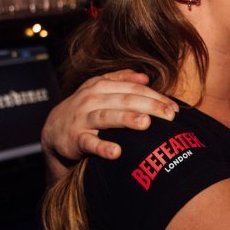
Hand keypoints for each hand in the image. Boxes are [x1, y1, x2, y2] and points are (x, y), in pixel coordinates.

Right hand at [42, 70, 177, 171]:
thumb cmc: (84, 110)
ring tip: (146, 124)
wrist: (53, 130)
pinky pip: (90, 143)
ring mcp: (83, 119)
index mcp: (101, 86)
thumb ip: (121, 80)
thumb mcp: (98, 90)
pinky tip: (116, 152)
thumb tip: (145, 77)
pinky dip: (102, 147)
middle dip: (150, 107)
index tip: (175, 109)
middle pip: (125, 100)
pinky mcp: (75, 139)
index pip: (134, 89)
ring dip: (127, 120)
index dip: (156, 97)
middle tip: (170, 116)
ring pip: (108, 117)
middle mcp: (92, 99)